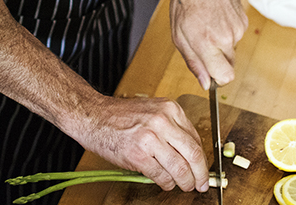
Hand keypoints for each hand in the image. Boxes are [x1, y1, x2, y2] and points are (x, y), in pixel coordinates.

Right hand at [74, 95, 208, 191]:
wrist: (92, 116)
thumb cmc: (120, 116)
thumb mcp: (153, 112)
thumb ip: (172, 128)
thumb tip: (190, 154)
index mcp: (170, 109)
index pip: (196, 139)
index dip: (202, 159)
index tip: (203, 169)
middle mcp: (163, 122)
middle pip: (194, 155)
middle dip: (201, 174)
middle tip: (202, 183)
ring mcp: (150, 138)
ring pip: (180, 168)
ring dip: (185, 182)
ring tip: (184, 186)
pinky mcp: (138, 155)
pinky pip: (161, 175)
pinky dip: (166, 183)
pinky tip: (165, 183)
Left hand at [170, 0, 247, 89]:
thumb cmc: (186, 1)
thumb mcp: (179, 35)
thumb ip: (194, 62)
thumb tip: (206, 83)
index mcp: (208, 43)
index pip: (225, 77)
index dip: (216, 78)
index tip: (208, 73)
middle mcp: (227, 38)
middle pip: (229, 67)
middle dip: (216, 62)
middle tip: (202, 44)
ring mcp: (238, 28)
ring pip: (232, 50)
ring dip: (220, 44)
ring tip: (207, 25)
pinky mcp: (244, 20)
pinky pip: (236, 36)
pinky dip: (226, 31)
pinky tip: (216, 17)